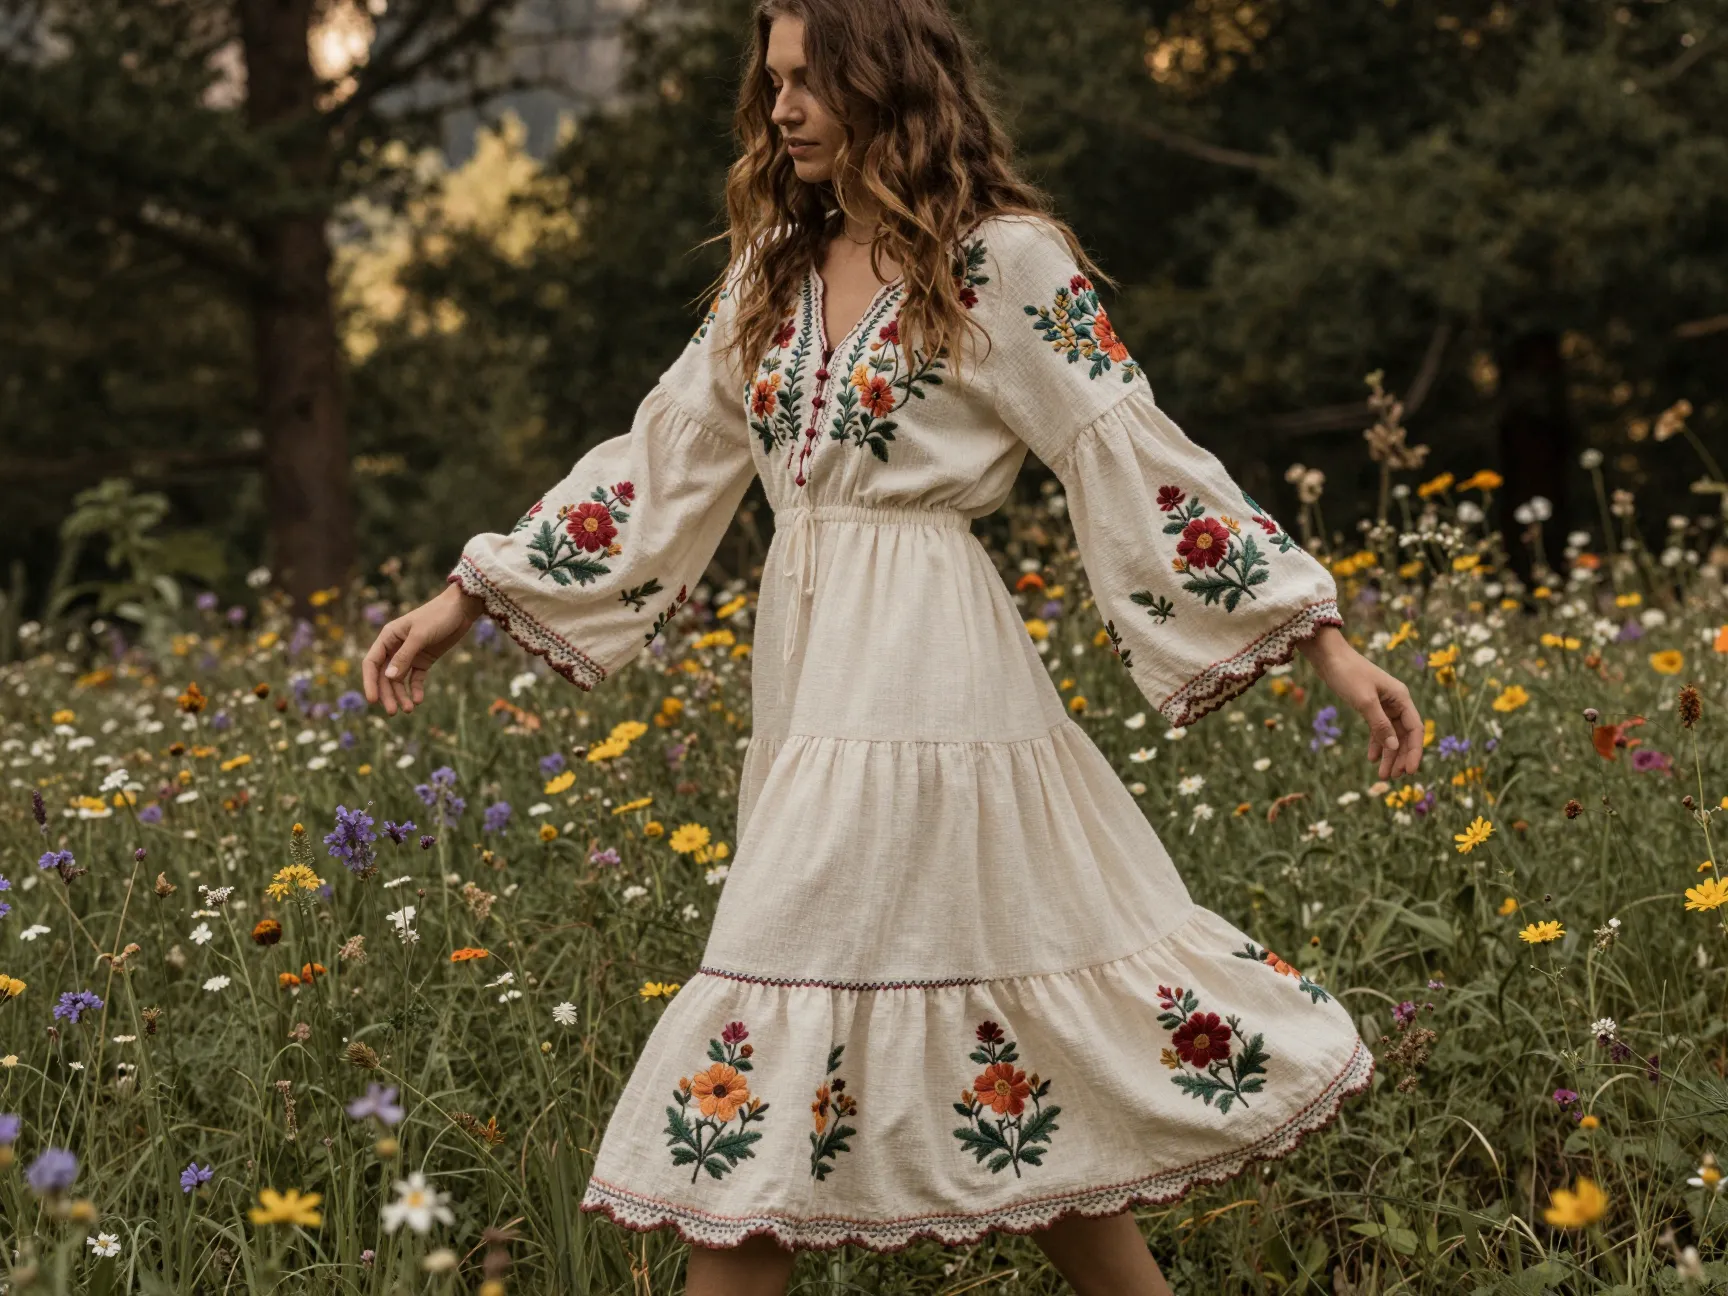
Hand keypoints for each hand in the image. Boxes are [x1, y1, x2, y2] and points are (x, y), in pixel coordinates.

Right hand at [362, 582, 485, 715]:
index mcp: (388, 638)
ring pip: (399, 680)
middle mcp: (395, 647)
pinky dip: (415, 689)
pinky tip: (418, 700)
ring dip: (401, 695)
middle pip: (385, 676)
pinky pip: (416, 678)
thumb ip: (404, 656)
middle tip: (393, 712)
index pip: (372, 663)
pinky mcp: (424, 660)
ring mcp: (410, 654)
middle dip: (387, 694)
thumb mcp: (420, 636)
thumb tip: (389, 677)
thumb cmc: (437, 616)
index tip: (373, 700)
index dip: (369, 682)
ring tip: (408, 709)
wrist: (461, 609)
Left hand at [1296, 625, 1422, 779]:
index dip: (1414, 751)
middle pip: (1404, 735)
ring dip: (1388, 754)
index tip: (1409, 771)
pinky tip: (1371, 757)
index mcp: (1401, 698)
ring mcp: (1384, 704)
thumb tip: (1394, 748)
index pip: (1415, 730)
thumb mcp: (1364, 701)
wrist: (1328, 656)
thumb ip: (1380, 725)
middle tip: (1391, 778)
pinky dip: (1376, 743)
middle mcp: (1397, 702)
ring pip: (1391, 734)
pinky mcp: (1370, 705)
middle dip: (1399, 757)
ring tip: (1381, 774)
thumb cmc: (1348, 674)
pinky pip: (1378, 728)